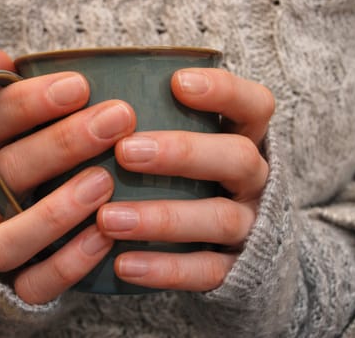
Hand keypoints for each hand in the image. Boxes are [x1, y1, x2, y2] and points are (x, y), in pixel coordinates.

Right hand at [0, 48, 135, 303]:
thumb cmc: (14, 172)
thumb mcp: (5, 133)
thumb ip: (4, 97)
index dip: (31, 102)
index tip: (80, 85)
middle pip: (9, 170)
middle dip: (63, 143)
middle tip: (118, 119)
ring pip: (11, 238)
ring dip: (56, 211)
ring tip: (105, 181)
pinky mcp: (16, 286)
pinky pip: (35, 283)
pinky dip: (68, 262)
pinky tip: (104, 235)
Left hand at [96, 68, 273, 290]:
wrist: (246, 250)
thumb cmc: (200, 183)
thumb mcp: (193, 149)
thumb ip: (163, 125)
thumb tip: (99, 104)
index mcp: (248, 142)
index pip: (254, 106)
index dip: (224, 91)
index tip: (176, 82)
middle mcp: (256, 182)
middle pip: (237, 158)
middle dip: (182, 153)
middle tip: (125, 152)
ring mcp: (252, 226)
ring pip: (220, 218)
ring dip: (162, 217)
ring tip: (108, 218)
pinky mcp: (239, 270)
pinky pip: (208, 271)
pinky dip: (165, 268)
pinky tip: (122, 264)